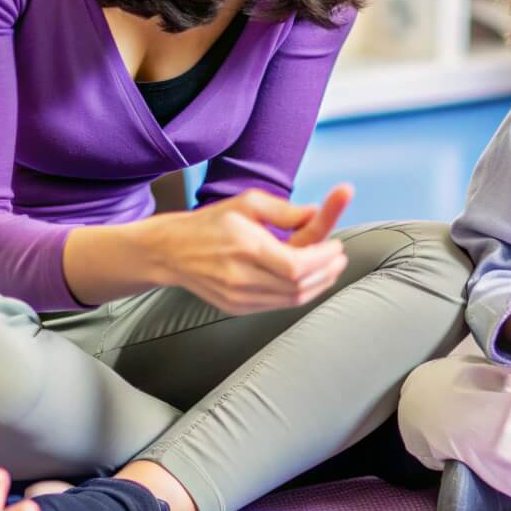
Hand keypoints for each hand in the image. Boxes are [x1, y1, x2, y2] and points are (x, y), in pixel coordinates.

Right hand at [144, 187, 351, 313]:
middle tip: (339, 257)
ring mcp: (238, 297)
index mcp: (245, 247)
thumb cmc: (213, 222)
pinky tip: (308, 279)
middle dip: (327, 272)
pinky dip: (299, 293)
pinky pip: (278, 305)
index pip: (296, 265)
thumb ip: (285, 210)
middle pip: (299, 285)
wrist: (171, 251)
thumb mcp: (248, 203)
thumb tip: (317, 214)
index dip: (324, 259)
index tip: (337, 247)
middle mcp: (241, 277)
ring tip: (330, 268)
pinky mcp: (237, 308)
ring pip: (292, 299)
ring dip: (318, 284)